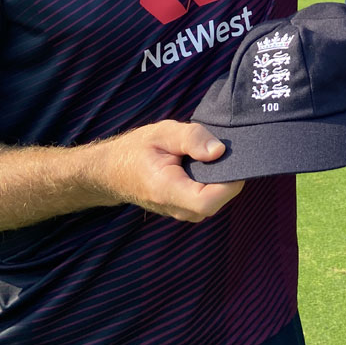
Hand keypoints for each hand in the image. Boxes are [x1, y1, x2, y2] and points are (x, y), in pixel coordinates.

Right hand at [94, 120, 243, 222]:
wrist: (113, 171)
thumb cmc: (137, 149)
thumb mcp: (163, 133)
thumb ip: (192, 139)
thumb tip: (219, 151)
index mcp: (167, 190)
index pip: (208, 201)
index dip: (228, 182)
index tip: (232, 157)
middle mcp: (177, 208)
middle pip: (218, 200)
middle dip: (228, 174)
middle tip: (220, 148)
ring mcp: (182, 212)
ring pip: (217, 199)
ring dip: (220, 177)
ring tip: (207, 154)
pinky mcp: (186, 209)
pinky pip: (209, 198)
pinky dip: (213, 181)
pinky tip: (204, 164)